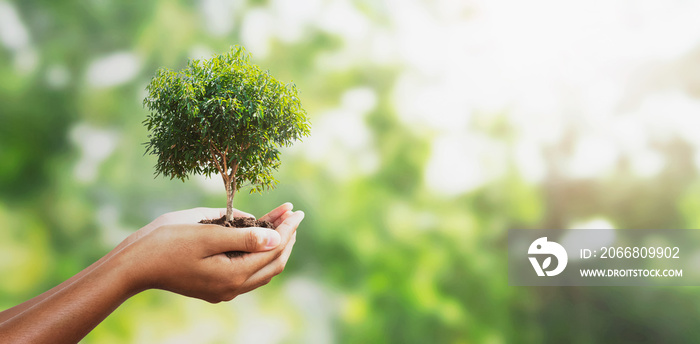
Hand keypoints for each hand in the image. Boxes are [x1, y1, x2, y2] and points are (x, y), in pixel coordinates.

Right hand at [116, 203, 303, 302]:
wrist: (134, 265)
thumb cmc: (166, 243)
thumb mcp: (207, 234)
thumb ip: (244, 237)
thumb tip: (276, 238)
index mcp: (233, 276)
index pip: (272, 251)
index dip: (287, 229)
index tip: (296, 210)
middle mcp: (232, 288)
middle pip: (273, 263)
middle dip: (286, 237)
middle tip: (294, 214)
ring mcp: (223, 290)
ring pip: (261, 269)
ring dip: (274, 245)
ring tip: (282, 222)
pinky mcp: (215, 285)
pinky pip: (246, 270)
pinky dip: (257, 252)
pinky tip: (259, 235)